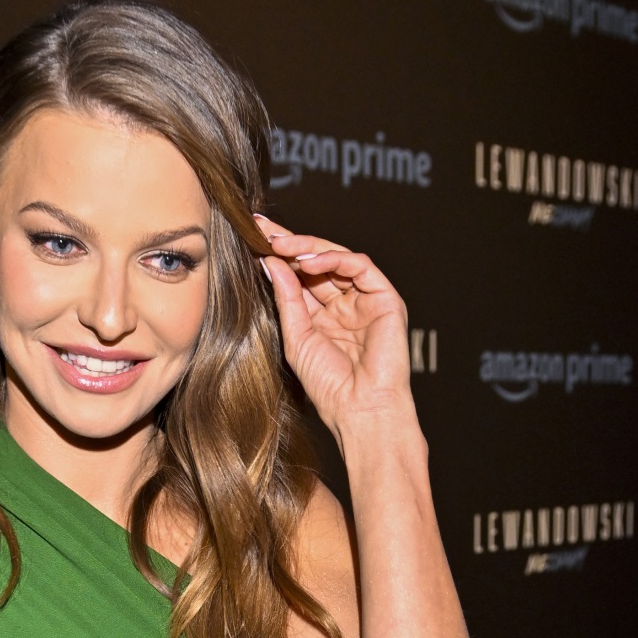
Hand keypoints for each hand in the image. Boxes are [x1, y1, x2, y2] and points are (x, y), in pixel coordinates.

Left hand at [254, 215, 414, 446]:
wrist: (360, 409)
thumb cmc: (328, 384)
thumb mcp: (296, 336)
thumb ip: (286, 297)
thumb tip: (270, 261)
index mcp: (320, 314)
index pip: (297, 274)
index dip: (277, 254)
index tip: (253, 235)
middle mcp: (343, 303)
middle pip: (316, 261)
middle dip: (289, 242)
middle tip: (263, 229)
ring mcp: (364, 300)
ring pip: (336, 257)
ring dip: (307, 247)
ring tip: (281, 245)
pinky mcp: (385, 298)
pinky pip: (359, 266)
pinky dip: (333, 258)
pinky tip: (308, 261)